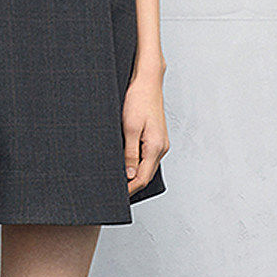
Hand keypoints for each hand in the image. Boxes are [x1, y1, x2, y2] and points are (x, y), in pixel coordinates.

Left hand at [123, 72, 168, 194]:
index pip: (142, 178)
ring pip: (148, 166)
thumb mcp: (130, 128)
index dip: (129, 189)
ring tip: (119, 180)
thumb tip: (130, 176)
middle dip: (132, 185)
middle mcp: (162, 147)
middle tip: (115, 190)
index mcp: (156, 147)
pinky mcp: (157, 137)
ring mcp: (161, 142)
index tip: (117, 195)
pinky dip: (139, 164)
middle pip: (147, 175)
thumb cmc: (138, 99)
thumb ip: (130, 154)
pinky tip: (128, 163)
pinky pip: (148, 156)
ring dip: (135, 175)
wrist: (147, 81)